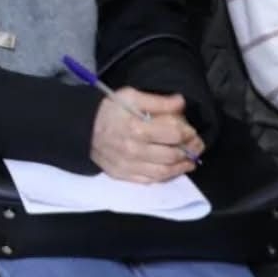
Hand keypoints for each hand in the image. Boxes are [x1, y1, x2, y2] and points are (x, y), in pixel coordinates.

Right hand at [90, 88, 204, 182]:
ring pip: (164, 172)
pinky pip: (150, 180)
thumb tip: (181, 103)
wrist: (81, 128)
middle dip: (190, 151)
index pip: (175, 135)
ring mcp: (128, 165)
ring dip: (181, 167)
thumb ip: (157, 101)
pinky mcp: (123, 175)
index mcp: (136, 128)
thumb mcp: (130, 96)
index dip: (189, 133)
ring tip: (189, 161)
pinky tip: (171, 169)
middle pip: (172, 155)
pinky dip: (165, 176)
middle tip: (196, 146)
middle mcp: (133, 150)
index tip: (191, 130)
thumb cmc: (108, 110)